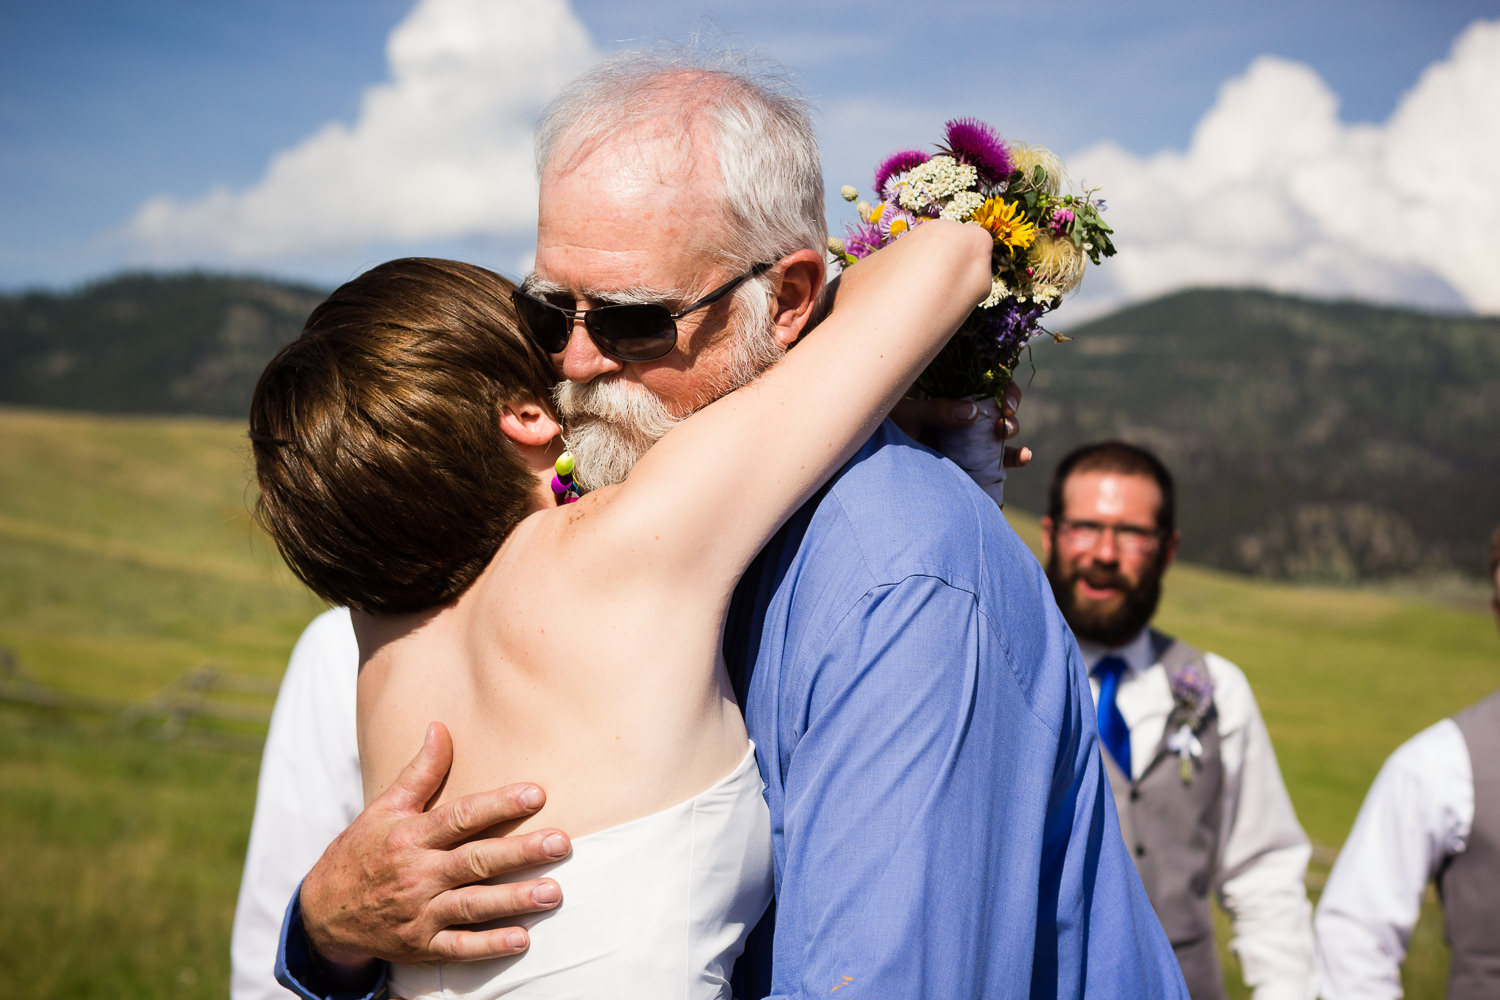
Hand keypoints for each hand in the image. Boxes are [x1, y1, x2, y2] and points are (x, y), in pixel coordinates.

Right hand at [300, 722, 571, 969]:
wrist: (322, 913)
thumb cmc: (361, 852)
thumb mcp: (384, 809)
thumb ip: (419, 773)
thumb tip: (440, 727)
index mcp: (410, 836)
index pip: (460, 817)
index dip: (498, 805)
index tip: (536, 794)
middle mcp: (417, 874)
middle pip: (474, 861)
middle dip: (520, 852)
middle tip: (560, 843)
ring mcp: (419, 913)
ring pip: (472, 906)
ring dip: (514, 901)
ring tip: (552, 893)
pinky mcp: (421, 946)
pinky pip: (458, 948)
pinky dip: (488, 946)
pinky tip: (521, 939)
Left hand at [890, 383, 1031, 467]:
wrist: (874, 458)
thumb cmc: (885, 427)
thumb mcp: (906, 414)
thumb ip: (935, 410)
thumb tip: (972, 412)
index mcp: (948, 388)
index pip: (984, 378)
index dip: (1002, 386)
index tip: (1006, 401)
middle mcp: (962, 407)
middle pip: (997, 400)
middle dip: (1009, 409)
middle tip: (1005, 422)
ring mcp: (966, 432)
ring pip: (1000, 427)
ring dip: (1012, 430)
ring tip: (1011, 439)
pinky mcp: (968, 456)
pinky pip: (995, 455)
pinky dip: (1011, 457)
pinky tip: (1023, 457)